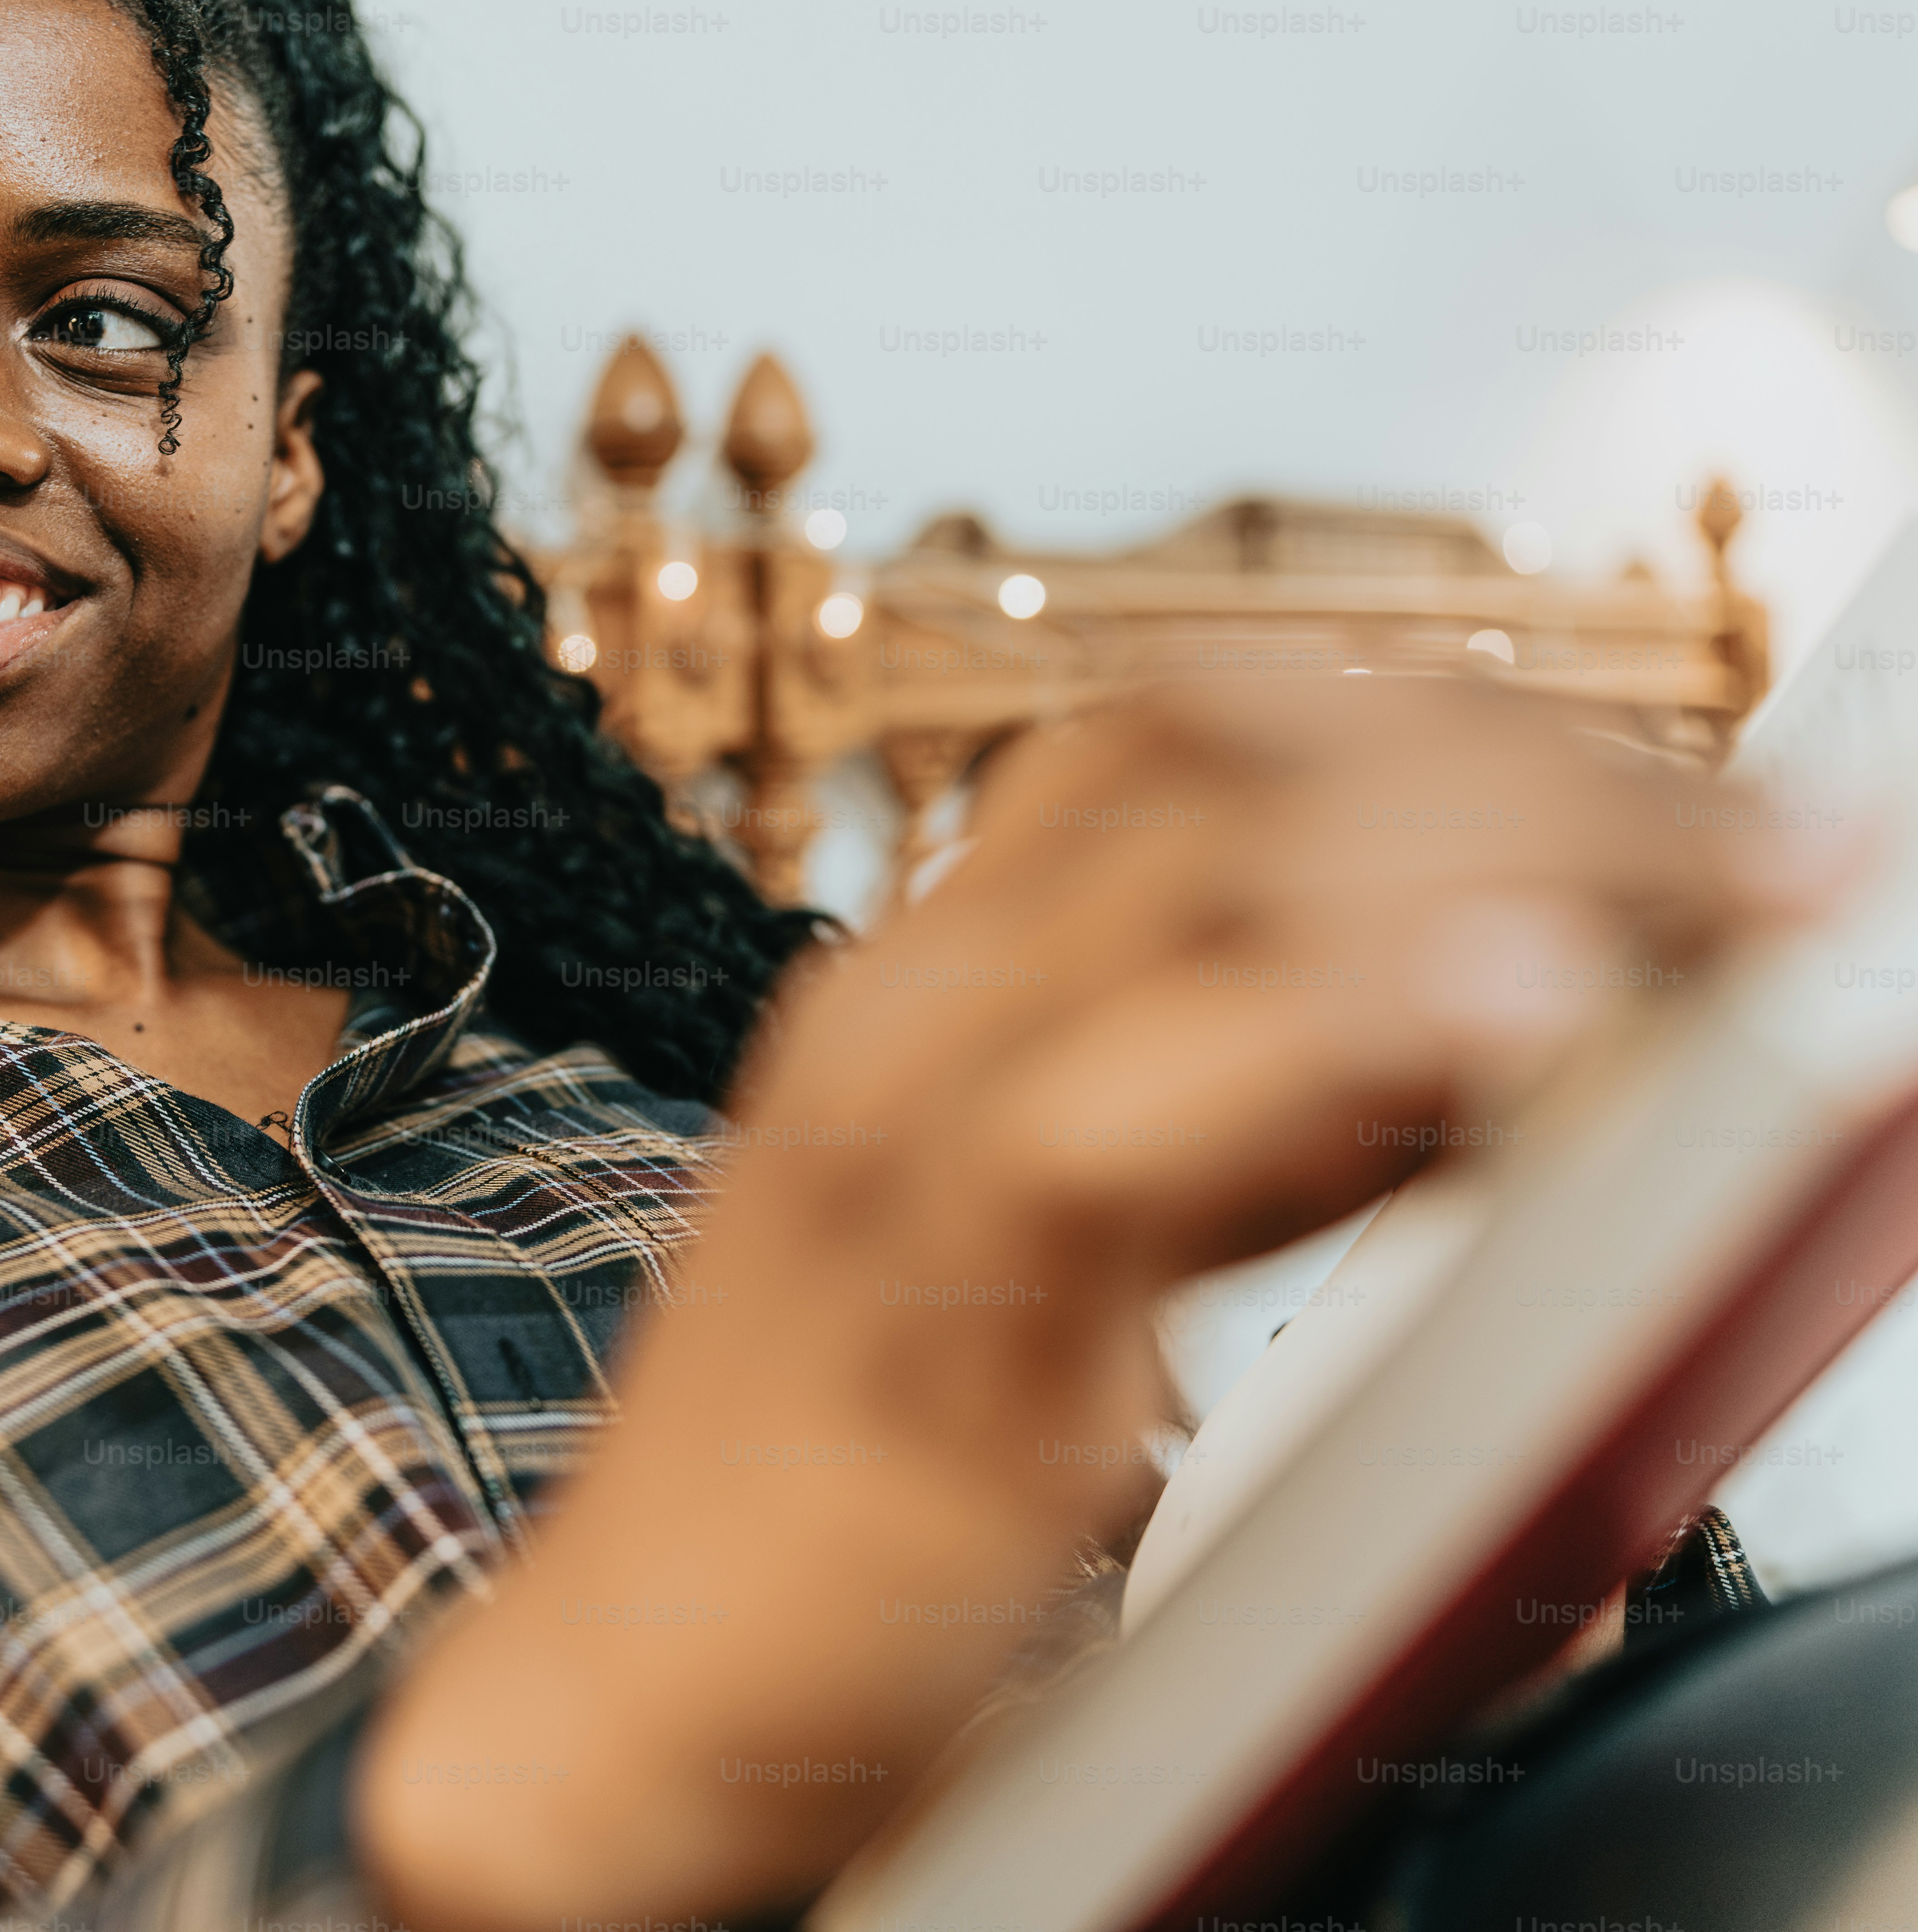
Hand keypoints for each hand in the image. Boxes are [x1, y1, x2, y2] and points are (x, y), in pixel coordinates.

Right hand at [358, 676, 1848, 1930]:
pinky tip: (1517, 1014)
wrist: (627, 1687)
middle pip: (1235, 763)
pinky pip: (1128, 1125)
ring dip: (1507, 864)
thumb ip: (1266, 1128)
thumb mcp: (1085, 1243)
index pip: (1202, 730)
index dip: (1456, 717)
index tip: (1676, 786)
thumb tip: (1524, 1050)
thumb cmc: (853, 1476)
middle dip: (1546, 774)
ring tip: (1724, 905)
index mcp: (932, 977)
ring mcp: (896, 1146)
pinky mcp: (928, 1326)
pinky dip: (1342, 1042)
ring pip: (1205, 887)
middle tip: (1777, 848)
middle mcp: (904, 1011)